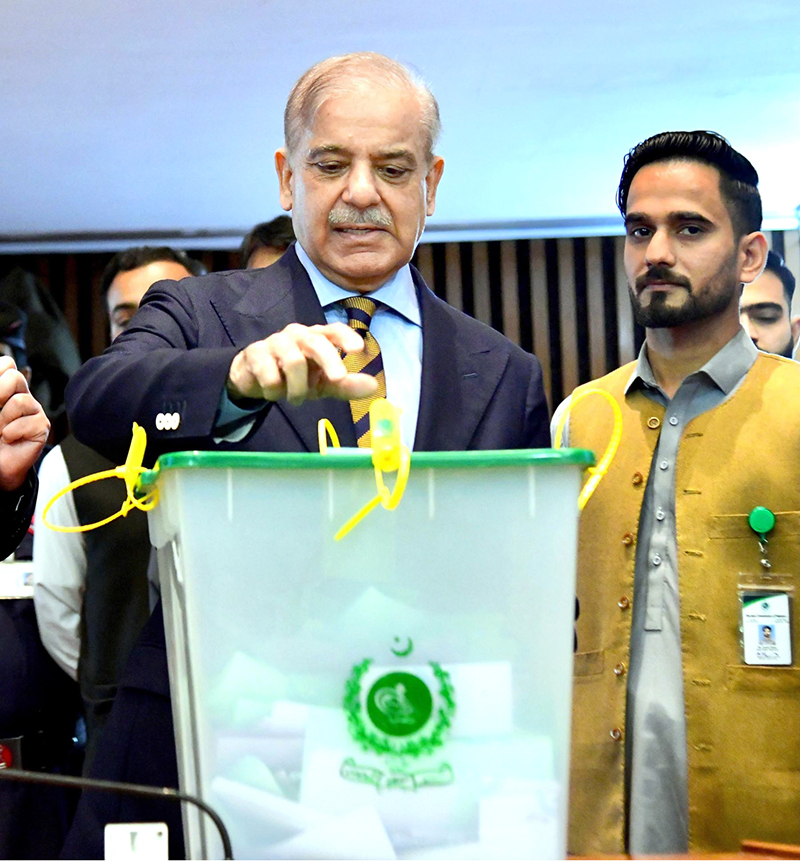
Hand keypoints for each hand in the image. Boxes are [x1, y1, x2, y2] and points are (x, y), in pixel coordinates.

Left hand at [0, 357, 48, 491]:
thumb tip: (2, 391)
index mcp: (6, 388)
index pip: (7, 364)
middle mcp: (21, 396)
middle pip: (15, 375)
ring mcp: (34, 411)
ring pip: (21, 400)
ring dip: (4, 418)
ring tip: (0, 430)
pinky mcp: (42, 426)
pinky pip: (30, 421)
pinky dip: (13, 432)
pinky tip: (9, 439)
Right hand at [227, 322, 378, 405]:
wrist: (256, 379)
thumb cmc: (296, 378)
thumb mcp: (323, 384)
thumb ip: (346, 385)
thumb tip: (374, 386)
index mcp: (318, 338)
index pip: (333, 330)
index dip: (346, 337)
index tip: (357, 349)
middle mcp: (298, 335)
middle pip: (315, 342)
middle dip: (329, 360)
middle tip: (338, 379)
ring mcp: (276, 341)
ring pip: (293, 361)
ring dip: (297, 388)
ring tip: (296, 398)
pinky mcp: (255, 352)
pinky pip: (269, 374)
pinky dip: (275, 390)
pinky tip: (273, 392)